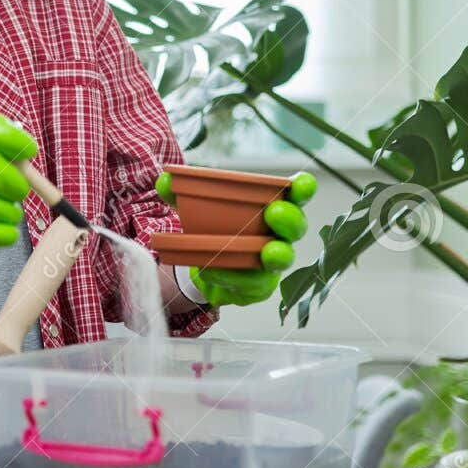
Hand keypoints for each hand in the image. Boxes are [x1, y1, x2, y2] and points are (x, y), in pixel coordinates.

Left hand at [156, 171, 316, 306]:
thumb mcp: (193, 210)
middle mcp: (278, 234)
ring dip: (275, 254)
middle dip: (290, 220)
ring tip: (268, 252)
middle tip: (274, 213)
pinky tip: (216, 269)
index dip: (302, 189)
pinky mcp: (259, 287)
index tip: (301, 184)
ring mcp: (272, 263)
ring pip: (281, 259)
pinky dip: (232, 275)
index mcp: (269, 207)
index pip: (295, 195)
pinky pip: (251, 283)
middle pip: (295, 227)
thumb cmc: (212, 231)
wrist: (205, 268)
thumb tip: (164, 180)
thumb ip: (178, 195)